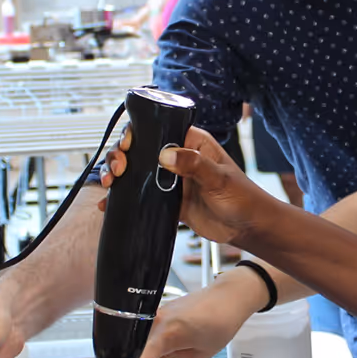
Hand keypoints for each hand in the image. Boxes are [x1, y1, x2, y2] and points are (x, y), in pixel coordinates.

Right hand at [101, 125, 271, 246]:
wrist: (248, 228)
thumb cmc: (243, 197)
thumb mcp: (219, 178)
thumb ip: (194, 165)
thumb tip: (165, 154)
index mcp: (192, 143)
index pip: (158, 129)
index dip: (137, 134)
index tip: (127, 146)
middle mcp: (179, 157)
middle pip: (141, 149)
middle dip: (122, 155)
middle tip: (118, 170)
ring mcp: (172, 180)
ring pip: (137, 172)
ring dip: (119, 175)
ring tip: (110, 184)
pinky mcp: (168, 201)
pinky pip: (141, 197)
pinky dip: (124, 200)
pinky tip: (108, 205)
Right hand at [128, 278, 266, 357]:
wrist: (228, 298)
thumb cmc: (220, 322)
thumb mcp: (198, 355)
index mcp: (167, 334)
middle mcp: (158, 320)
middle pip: (137, 349)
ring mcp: (157, 312)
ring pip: (141, 339)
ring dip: (145, 351)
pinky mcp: (160, 308)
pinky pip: (148, 329)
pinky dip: (151, 340)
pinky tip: (163, 347)